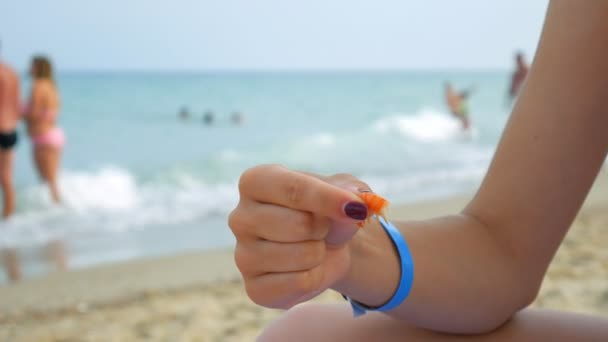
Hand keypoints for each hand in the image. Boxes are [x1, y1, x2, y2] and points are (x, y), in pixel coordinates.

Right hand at [228, 165, 370, 308]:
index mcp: (254, 182)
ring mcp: (242, 256)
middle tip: (319, 226)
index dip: (328, 199)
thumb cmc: (328, 209)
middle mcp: (240, 217)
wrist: (328, 244)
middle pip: (298, 224)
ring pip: (303, 256)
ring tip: (312, 246)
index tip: (357, 208)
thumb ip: (352, 190)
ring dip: (320, 253)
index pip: (292, 188)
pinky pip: (300, 283)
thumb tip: (356, 204)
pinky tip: (306, 268)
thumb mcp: (344, 189)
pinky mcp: (254, 288)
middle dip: (323, 227)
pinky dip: (316, 277)